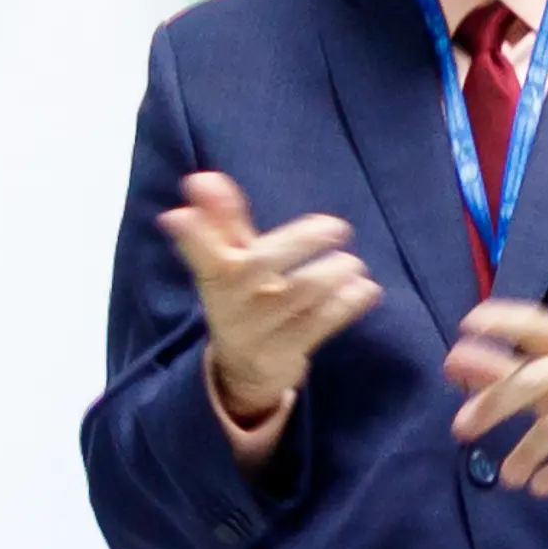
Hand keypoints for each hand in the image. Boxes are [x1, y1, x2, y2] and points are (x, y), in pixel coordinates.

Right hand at [168, 169, 375, 432]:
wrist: (243, 369)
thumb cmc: (242, 297)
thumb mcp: (229, 261)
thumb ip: (222, 219)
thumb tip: (202, 179)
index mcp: (215, 274)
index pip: (201, 250)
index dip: (192, 234)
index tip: (181, 215)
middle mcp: (231, 302)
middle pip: (260, 265)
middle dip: (298, 242)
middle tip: (337, 227)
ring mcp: (256, 331)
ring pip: (295, 296)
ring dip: (330, 276)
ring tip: (352, 263)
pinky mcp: (283, 355)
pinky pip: (318, 325)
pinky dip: (345, 305)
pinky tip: (366, 289)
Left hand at [448, 302, 547, 500]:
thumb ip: (505, 370)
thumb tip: (452, 364)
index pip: (534, 322)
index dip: (503, 321)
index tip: (468, 325)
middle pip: (536, 378)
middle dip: (494, 403)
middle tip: (461, 429)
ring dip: (529, 452)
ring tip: (508, 478)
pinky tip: (540, 487)